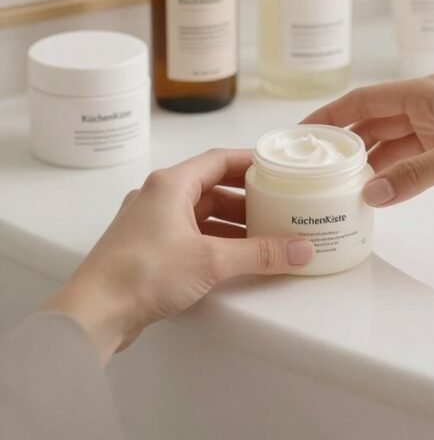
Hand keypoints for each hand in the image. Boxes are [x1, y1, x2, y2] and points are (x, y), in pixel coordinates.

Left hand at [44, 149, 313, 363]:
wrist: (93, 312)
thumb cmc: (143, 273)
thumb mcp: (211, 261)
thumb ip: (259, 254)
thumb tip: (301, 250)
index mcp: (170, 183)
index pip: (218, 159)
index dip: (250, 162)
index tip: (277, 168)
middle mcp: (158, 195)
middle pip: (210, 186)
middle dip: (245, 197)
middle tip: (277, 205)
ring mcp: (150, 222)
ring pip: (199, 212)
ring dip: (230, 222)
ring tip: (263, 234)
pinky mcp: (146, 247)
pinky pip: (188, 233)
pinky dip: (213, 239)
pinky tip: (232, 257)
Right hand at [304, 74, 433, 206]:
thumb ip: (414, 175)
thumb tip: (371, 193)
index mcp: (425, 93)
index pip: (364, 100)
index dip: (331, 115)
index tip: (302, 133)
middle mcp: (427, 108)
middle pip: (372, 123)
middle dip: (344, 144)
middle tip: (312, 167)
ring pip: (389, 145)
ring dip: (367, 164)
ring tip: (337, 186)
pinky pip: (409, 163)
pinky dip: (391, 176)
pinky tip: (376, 193)